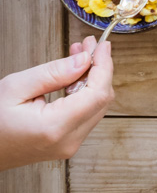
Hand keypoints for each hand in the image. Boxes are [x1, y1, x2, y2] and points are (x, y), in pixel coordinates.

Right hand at [0, 36, 113, 171]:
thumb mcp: (16, 88)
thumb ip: (53, 73)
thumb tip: (84, 60)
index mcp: (55, 127)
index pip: (97, 93)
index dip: (104, 66)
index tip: (103, 46)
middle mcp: (68, 141)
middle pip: (101, 99)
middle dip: (99, 69)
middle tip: (88, 46)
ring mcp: (69, 146)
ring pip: (97, 106)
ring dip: (92, 79)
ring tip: (79, 56)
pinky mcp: (67, 144)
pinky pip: (86, 114)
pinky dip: (84, 93)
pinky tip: (74, 76)